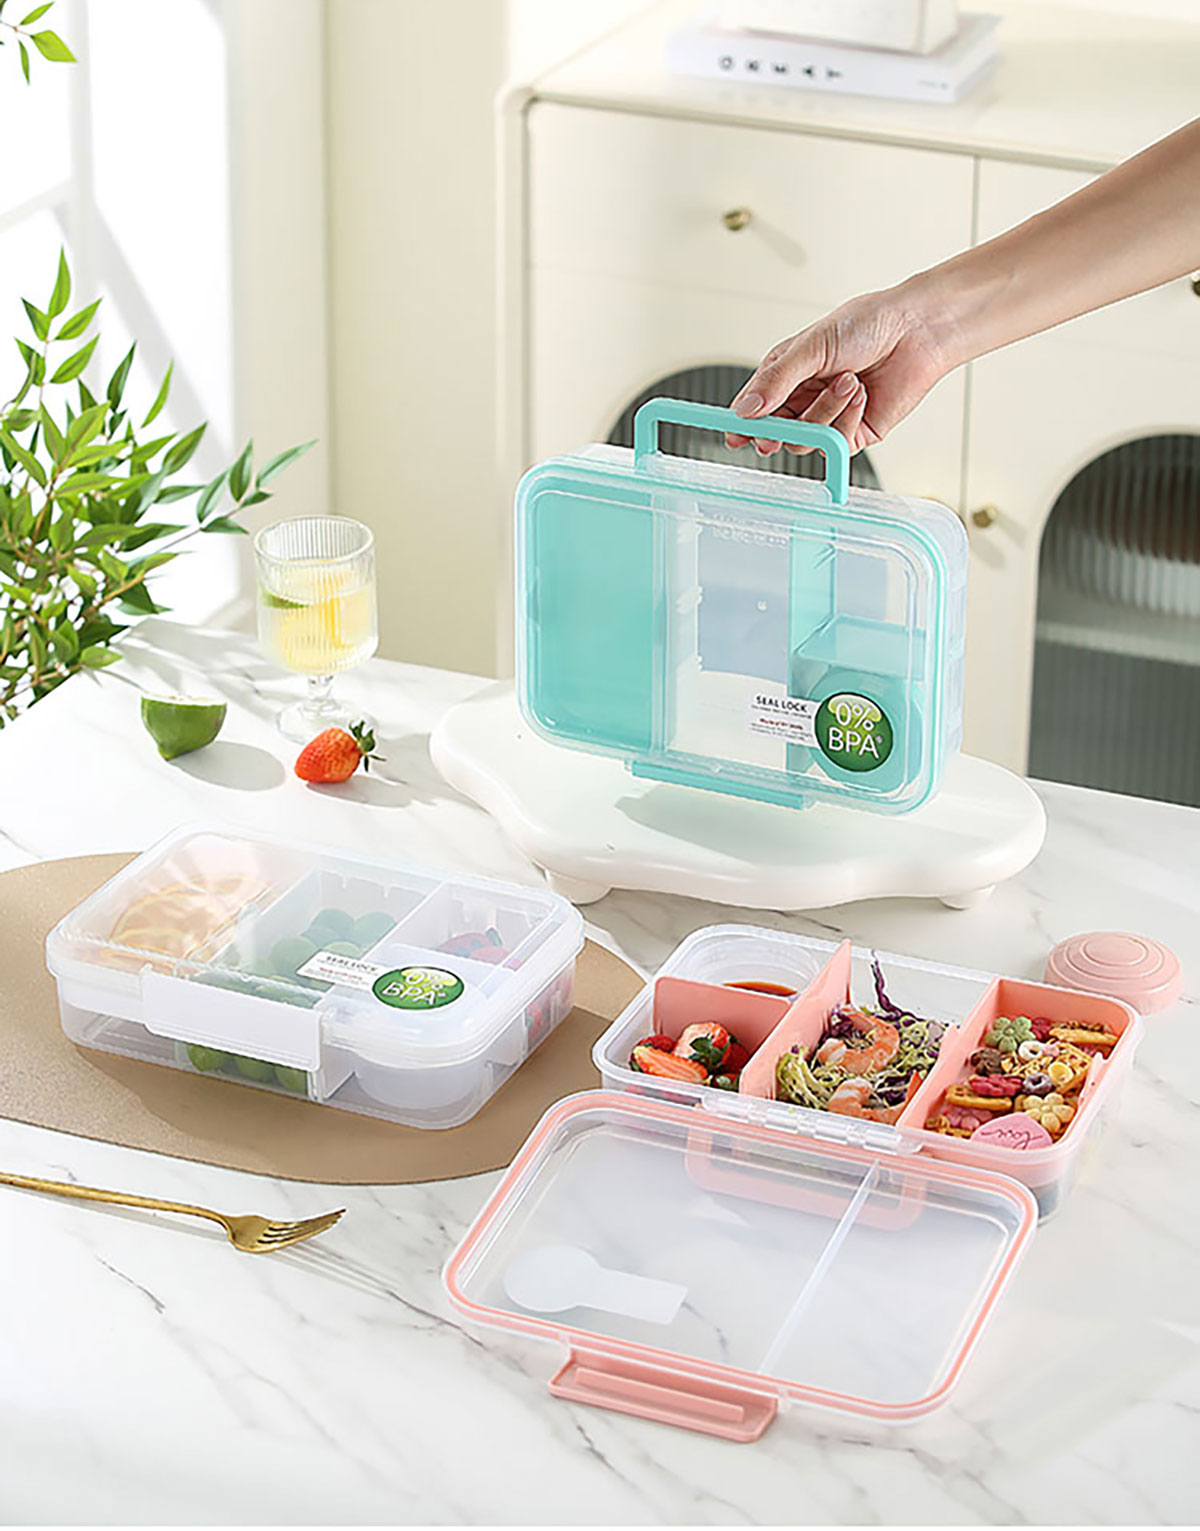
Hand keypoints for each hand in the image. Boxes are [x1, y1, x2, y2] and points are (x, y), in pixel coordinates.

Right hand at [726, 287, 956, 456]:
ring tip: (848, 381)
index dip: (742, 424)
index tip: (733, 437)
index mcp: (787, 373)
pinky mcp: (854, 433)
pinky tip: (861, 394)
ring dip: (825, 411)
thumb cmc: (868, 324)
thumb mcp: (812, 346)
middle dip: (776, 432)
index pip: (755, 406)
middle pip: (775, 431)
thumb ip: (776, 379)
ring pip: (805, 439)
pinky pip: (835, 443)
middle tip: (772, 434)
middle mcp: (805, 398)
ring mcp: (829, 417)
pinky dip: (847, 418)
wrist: (916, 330)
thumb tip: (745, 409)